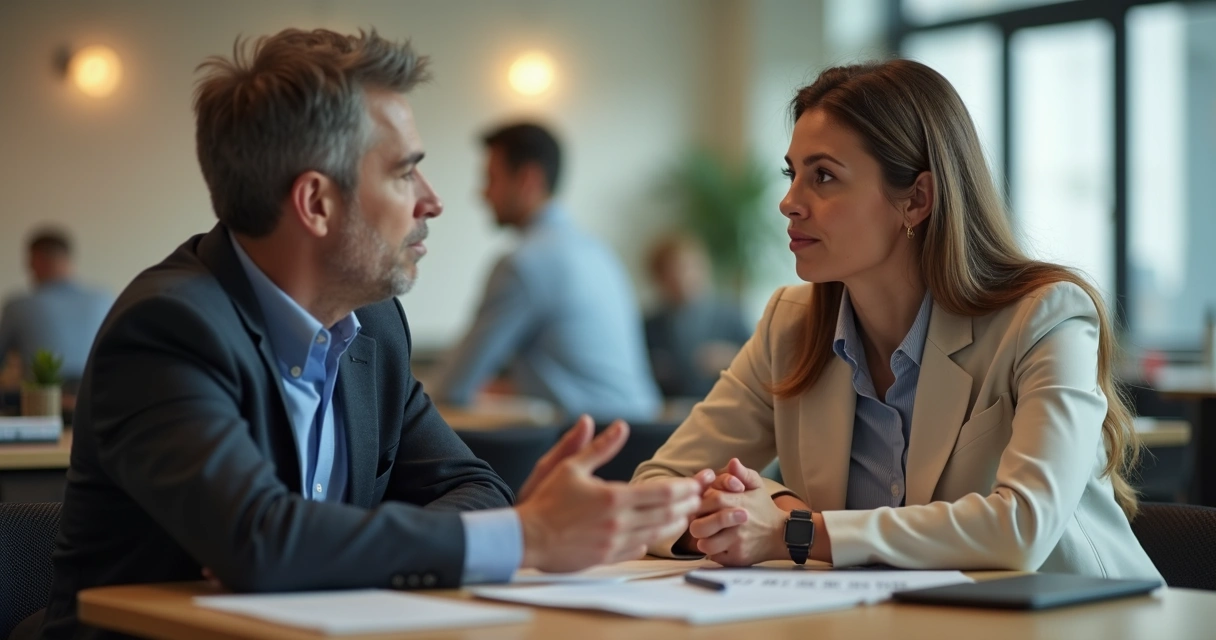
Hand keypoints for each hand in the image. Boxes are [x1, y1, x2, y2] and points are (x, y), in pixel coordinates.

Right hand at [516, 419, 711, 572]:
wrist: (526, 536)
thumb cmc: (546, 500)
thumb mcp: (570, 466)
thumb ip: (600, 447)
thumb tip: (619, 426)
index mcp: (613, 497)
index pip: (662, 493)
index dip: (684, 488)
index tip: (695, 483)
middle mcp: (618, 522)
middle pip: (666, 514)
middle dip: (687, 505)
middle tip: (698, 497)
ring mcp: (614, 543)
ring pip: (656, 534)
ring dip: (675, 523)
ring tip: (685, 514)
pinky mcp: (607, 557)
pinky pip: (638, 549)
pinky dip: (652, 539)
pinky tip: (656, 532)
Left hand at [688, 458, 786, 565]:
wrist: (783, 534)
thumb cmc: (764, 508)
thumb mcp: (757, 486)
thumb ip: (743, 473)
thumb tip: (733, 462)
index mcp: (736, 502)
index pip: (705, 502)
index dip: (699, 505)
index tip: (701, 507)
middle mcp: (735, 524)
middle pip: (698, 527)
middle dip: (697, 524)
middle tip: (701, 523)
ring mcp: (736, 543)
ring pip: (704, 545)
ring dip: (704, 540)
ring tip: (710, 536)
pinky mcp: (738, 559)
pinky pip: (715, 558)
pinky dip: (715, 552)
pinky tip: (721, 545)